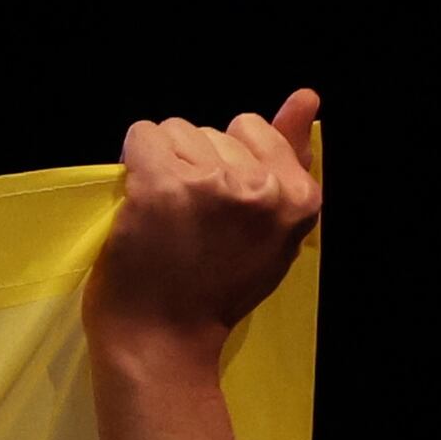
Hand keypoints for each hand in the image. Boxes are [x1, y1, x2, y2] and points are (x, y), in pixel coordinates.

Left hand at [85, 89, 323, 361]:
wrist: (163, 342)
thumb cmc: (215, 291)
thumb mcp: (273, 232)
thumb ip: (291, 160)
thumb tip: (306, 96)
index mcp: (298, 198)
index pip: (253, 131)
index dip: (228, 163)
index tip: (218, 212)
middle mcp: (261, 188)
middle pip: (214, 130)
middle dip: (198, 164)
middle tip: (191, 225)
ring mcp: (211, 184)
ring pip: (177, 130)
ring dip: (164, 164)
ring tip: (167, 218)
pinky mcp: (161, 185)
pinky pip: (142, 135)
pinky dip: (133, 161)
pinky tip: (140, 202)